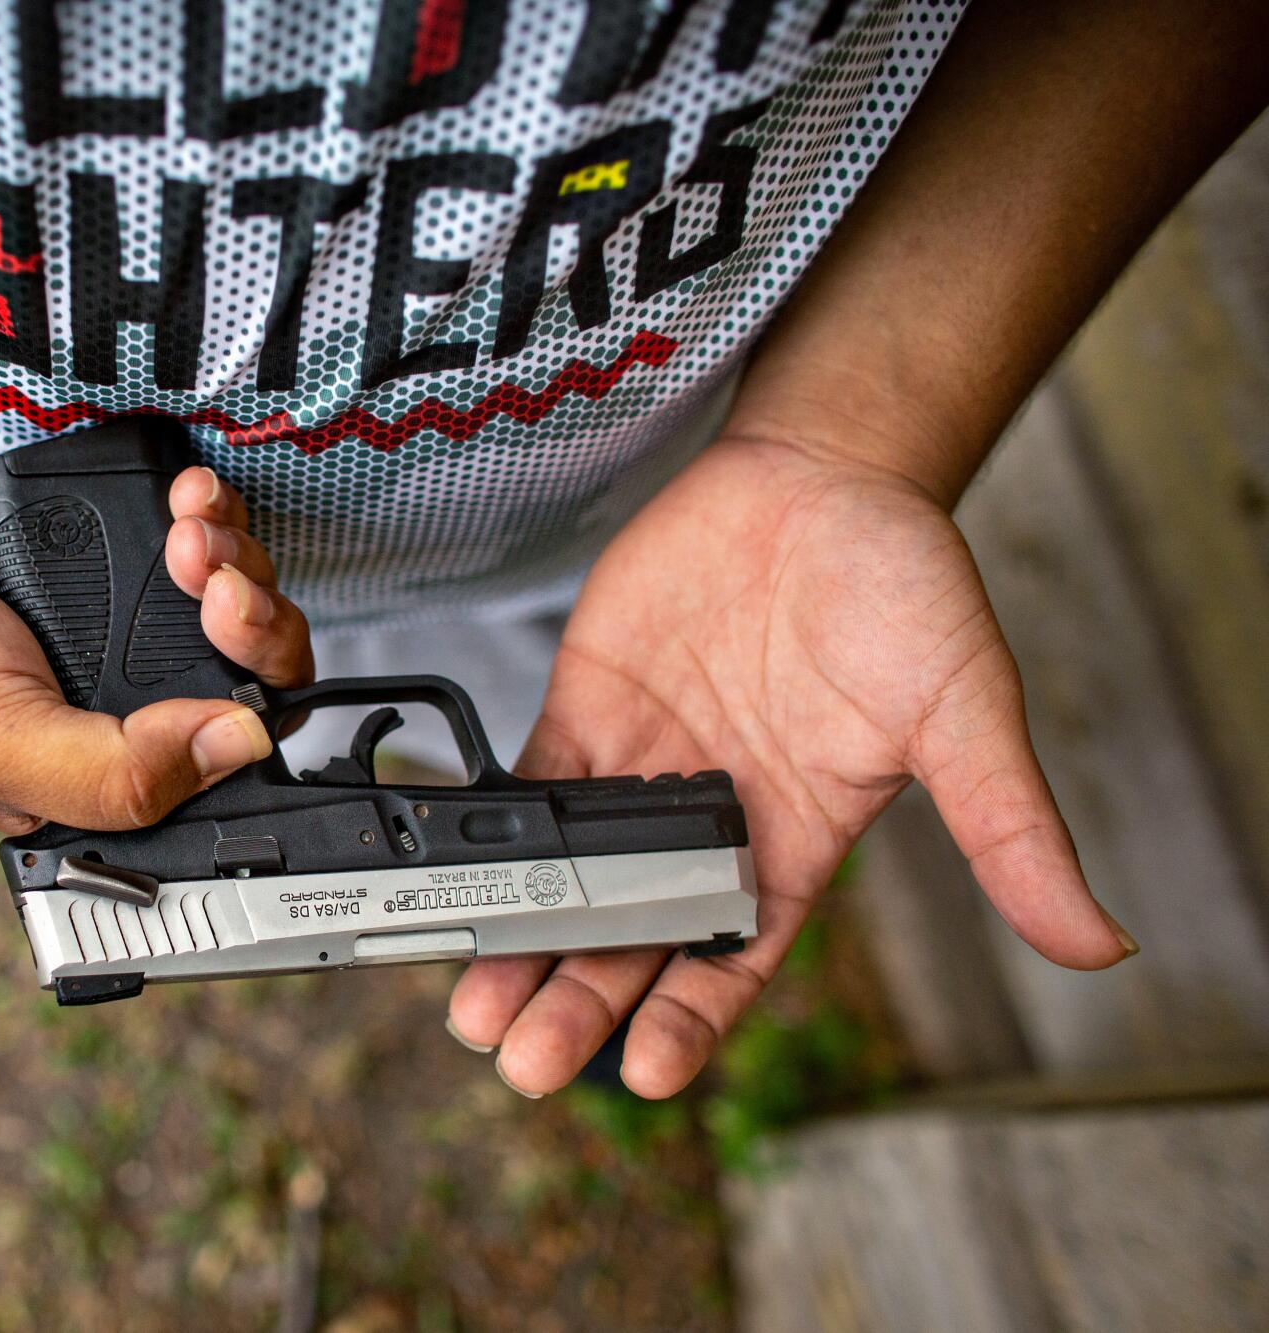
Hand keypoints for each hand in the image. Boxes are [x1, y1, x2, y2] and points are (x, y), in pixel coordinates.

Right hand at [0, 466, 311, 832]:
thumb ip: (118, 771)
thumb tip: (242, 746)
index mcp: (111, 786)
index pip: (235, 770)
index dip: (262, 717)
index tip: (239, 663)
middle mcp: (133, 711)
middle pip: (258, 676)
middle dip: (255, 623)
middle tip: (213, 591)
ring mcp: (133, 631)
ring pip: (245, 600)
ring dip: (236, 559)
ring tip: (186, 535)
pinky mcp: (124, 559)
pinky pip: (208, 538)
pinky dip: (211, 515)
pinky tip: (183, 504)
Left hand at [446, 434, 1135, 1097]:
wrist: (824, 476)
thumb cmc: (905, 589)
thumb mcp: (965, 712)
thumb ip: (1008, 829)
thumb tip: (1099, 941)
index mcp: (795, 844)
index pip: (734, 960)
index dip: (689, 1021)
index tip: (643, 1074)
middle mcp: (710, 823)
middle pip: (632, 939)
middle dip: (577, 1003)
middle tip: (518, 1062)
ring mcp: (643, 768)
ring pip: (567, 877)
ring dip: (520, 941)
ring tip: (470, 1008)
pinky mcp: (588, 710)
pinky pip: (533, 787)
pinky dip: (494, 834)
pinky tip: (453, 879)